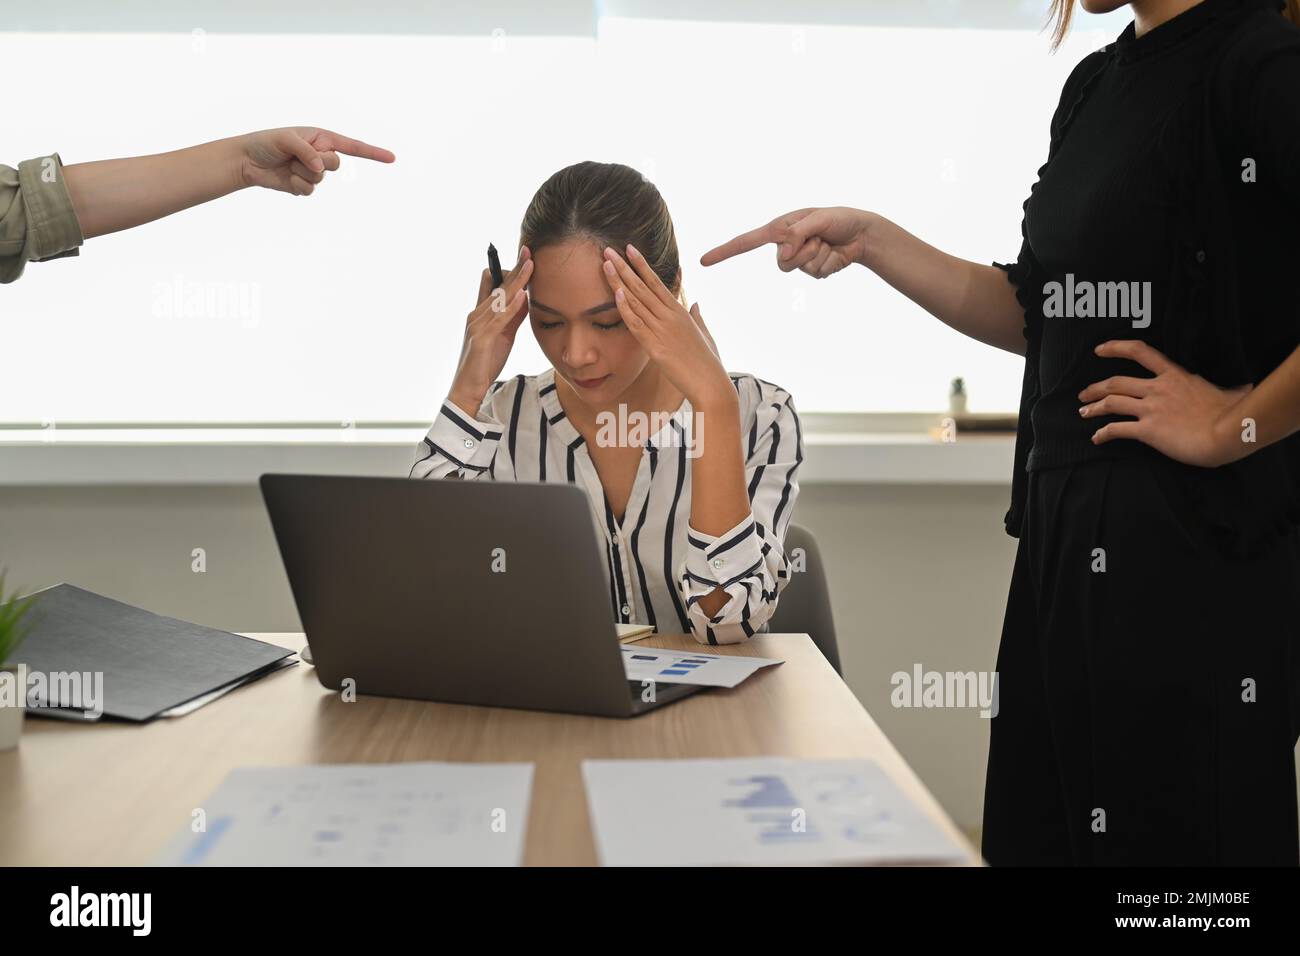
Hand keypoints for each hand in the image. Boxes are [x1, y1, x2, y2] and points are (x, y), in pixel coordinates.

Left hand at [238, 127, 395, 195]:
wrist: (248, 161)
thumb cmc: (266, 142)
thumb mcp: (286, 139)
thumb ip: (307, 151)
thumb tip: (321, 168)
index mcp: (322, 138)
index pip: (353, 146)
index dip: (373, 153)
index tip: (392, 158)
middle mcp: (321, 155)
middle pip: (337, 164)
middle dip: (320, 162)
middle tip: (299, 156)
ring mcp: (314, 172)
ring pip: (321, 178)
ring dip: (302, 172)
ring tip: (288, 164)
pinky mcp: (304, 186)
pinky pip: (310, 190)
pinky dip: (297, 184)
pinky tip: (285, 177)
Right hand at [448, 248, 532, 409]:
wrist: (469, 388)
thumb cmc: (485, 363)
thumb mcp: (504, 336)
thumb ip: (513, 318)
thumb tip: (526, 300)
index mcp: (480, 313)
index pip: (492, 284)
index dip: (508, 270)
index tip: (525, 257)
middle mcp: (476, 314)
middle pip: (497, 286)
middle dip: (514, 268)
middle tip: (529, 251)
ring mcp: (477, 325)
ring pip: (499, 298)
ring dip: (516, 281)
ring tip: (531, 266)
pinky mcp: (481, 338)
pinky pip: (499, 319)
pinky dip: (511, 306)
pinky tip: (522, 296)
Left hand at [601, 244, 732, 408]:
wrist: (711, 384)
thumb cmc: (709, 362)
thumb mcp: (705, 334)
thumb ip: (698, 317)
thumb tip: (695, 304)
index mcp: (680, 312)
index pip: (657, 282)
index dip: (641, 265)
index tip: (629, 250)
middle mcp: (671, 317)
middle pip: (643, 286)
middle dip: (624, 267)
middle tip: (609, 250)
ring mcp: (663, 330)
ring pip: (637, 301)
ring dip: (619, 281)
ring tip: (606, 264)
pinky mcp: (656, 347)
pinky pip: (637, 325)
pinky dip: (626, 308)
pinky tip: (617, 294)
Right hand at [699, 206, 872, 277]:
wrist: (862, 233)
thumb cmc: (839, 219)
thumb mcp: (818, 220)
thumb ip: (797, 235)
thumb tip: (782, 255)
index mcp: (780, 228)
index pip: (746, 242)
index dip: (724, 251)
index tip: (704, 261)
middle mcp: (786, 244)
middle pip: (781, 264)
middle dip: (804, 252)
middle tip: (820, 238)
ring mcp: (799, 258)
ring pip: (800, 270)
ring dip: (818, 256)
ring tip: (828, 242)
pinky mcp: (813, 269)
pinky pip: (816, 275)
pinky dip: (828, 264)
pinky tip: (835, 253)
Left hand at [1079, 339, 1254, 467]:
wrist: (1231, 431)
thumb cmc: (1234, 412)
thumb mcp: (1228, 389)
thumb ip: (1222, 386)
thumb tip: (1242, 388)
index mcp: (1175, 375)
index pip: (1141, 352)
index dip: (1116, 348)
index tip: (1100, 349)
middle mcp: (1158, 388)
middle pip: (1116, 382)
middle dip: (1095, 388)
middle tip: (1083, 394)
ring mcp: (1151, 409)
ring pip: (1112, 403)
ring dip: (1093, 408)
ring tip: (1083, 413)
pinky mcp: (1148, 430)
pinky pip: (1117, 429)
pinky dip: (1103, 433)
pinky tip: (1096, 438)